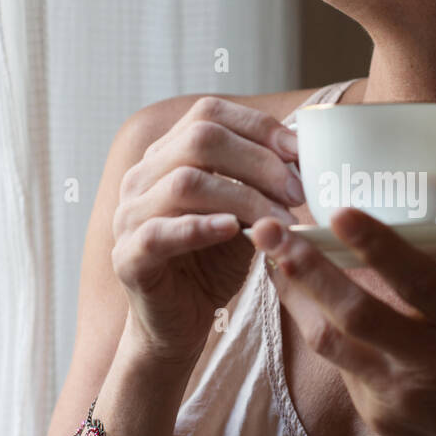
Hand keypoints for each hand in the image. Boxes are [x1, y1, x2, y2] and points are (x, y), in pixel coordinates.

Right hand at [111, 96, 303, 363]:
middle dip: (259, 161)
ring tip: (279, 220)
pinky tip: (233, 231)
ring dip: (243, 197)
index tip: (301, 151)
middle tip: (298, 192)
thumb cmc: (214, 262)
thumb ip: (263, 181)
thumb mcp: (246, 213)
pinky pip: (160, 233)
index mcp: (167, 154)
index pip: (209, 113)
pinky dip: (200, 227)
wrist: (181, 322)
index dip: (258, 125)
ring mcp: (129, 215)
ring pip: (185, 183)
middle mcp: (142, 176)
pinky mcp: (128, 257)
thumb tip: (307, 148)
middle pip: (200, 139)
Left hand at [249, 197, 435, 435]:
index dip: (378, 247)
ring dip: (296, 298)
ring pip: (332, 342)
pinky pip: (341, 364)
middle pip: (359, 313)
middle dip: (310, 270)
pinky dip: (320, 327)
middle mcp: (433, 362)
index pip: (419, 281)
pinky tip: (301, 298)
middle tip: (273, 233)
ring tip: (270, 260)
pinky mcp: (375, 416)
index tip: (339, 212)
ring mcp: (398, 393)